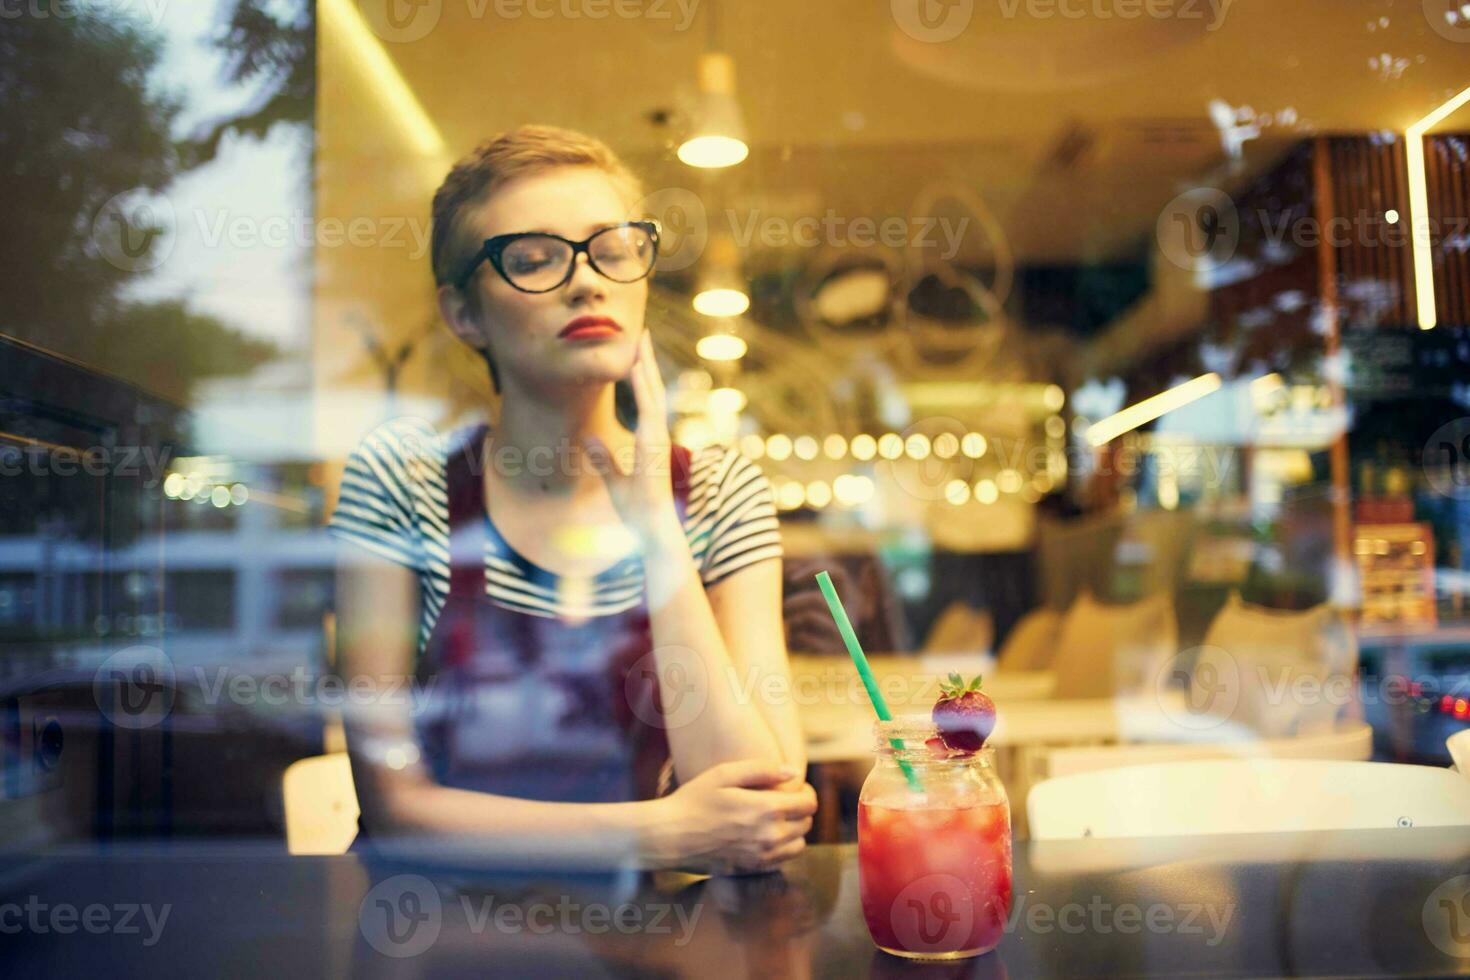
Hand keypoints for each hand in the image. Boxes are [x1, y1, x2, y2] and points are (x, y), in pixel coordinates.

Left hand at [584, 331, 681, 547]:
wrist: (651, 529)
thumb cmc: (637, 511)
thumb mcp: (613, 481)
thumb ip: (603, 459)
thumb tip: (590, 440)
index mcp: (649, 440)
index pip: (646, 400)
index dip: (641, 376)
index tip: (635, 354)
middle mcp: (657, 434)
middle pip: (652, 389)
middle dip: (646, 361)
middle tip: (642, 333)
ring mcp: (658, 437)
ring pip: (652, 393)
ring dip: (646, 366)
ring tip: (640, 340)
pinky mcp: (655, 443)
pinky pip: (649, 408)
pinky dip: (643, 388)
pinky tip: (637, 369)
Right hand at [643, 760, 816, 873]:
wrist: (669, 836)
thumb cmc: (693, 800)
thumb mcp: (724, 774)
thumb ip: (762, 769)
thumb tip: (793, 772)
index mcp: (767, 808)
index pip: (809, 803)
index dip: (806, 792)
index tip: (794, 787)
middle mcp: (770, 835)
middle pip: (807, 823)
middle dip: (801, 809)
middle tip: (784, 800)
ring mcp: (762, 856)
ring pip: (799, 845)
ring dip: (794, 831)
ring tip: (776, 819)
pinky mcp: (752, 870)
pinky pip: (783, 861)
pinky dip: (782, 848)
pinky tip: (764, 836)